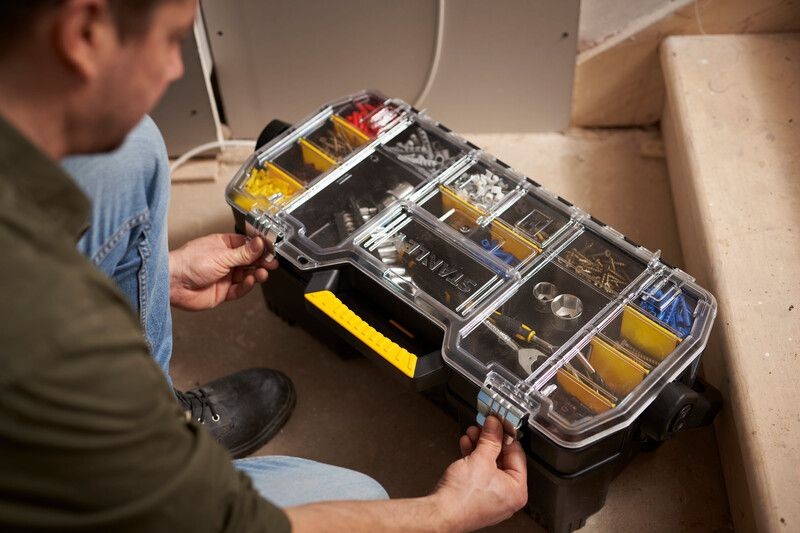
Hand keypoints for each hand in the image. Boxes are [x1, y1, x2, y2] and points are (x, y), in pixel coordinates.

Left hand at [169, 234, 277, 310]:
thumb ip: (244, 253)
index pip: (247, 245)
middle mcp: (224, 260)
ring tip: (262, 273)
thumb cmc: (189, 262)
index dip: (259, 248)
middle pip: (249, 261)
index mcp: (223, 245)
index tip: (271, 249)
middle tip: (271, 263)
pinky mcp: (222, 292)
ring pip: (246, 276)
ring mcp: (224, 276)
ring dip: (256, 274)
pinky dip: (247, 286)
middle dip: (261, 262)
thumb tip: (260, 244)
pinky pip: (239, 289)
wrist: (173, 283)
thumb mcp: (222, 255)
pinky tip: (251, 281)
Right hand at [432, 416, 527, 531]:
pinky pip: (480, 474)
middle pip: (502, 459)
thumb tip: (495, 426)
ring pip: (489, 466)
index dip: (506, 435)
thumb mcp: (481, 459)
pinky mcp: (477, 498)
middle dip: (490, 441)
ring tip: (472, 434)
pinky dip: (474, 459)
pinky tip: (467, 447)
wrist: (440, 513)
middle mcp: (507, 498)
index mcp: (517, 491)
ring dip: (480, 447)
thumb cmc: (462, 498)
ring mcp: (492, 499)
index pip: (517, 454)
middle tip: (484, 427)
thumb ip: (490, 439)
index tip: (499, 424)